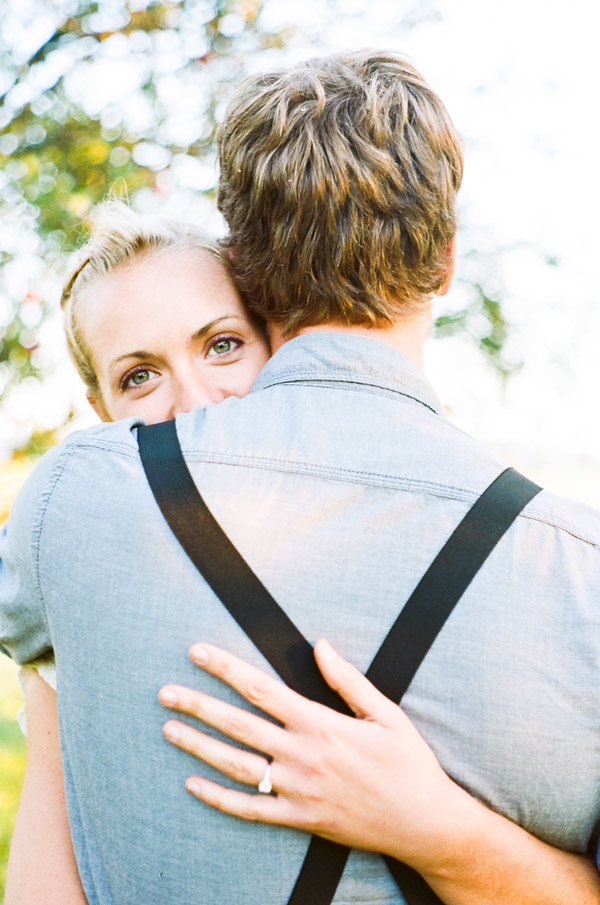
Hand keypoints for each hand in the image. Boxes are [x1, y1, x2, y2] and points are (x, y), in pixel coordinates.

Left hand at [158, 640, 463, 869]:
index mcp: (321, 724)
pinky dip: (218, 798)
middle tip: (165, 692)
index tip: (197, 652)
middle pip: (238, 724)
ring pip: (236, 766)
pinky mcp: (299, 819)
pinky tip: (192, 784)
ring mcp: (298, 791)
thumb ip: (347, 680)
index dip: (226, 668)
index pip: (261, 688)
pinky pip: (250, 810)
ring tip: (168, 730)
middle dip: (198, 705)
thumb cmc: (408, 762)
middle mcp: (303, 756)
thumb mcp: (386, 713)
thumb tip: (319, 644)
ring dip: (199, 746)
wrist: (425, 823)